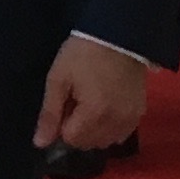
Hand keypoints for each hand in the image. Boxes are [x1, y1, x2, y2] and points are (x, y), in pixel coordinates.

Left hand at [36, 34, 148, 155]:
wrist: (118, 34)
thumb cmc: (83, 54)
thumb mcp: (58, 79)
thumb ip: (49, 114)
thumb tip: (40, 144)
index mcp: (94, 114)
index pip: (71, 139)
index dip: (62, 124)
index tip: (65, 103)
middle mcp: (115, 122)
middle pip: (88, 143)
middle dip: (77, 129)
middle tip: (77, 101)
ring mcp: (130, 119)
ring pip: (105, 142)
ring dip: (94, 131)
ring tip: (92, 103)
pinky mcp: (140, 113)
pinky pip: (121, 134)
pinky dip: (110, 128)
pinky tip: (107, 108)